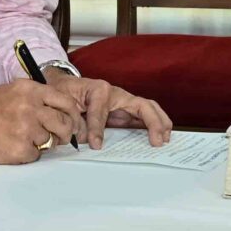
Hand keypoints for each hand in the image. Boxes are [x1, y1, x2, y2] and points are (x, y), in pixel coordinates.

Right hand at [0, 80, 85, 164]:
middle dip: (65, 133)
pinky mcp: (19, 149)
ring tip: (21, 138)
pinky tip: (11, 146)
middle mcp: (30, 107)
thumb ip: (37, 98)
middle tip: (57, 138)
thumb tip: (63, 112)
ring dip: (41, 144)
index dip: (73, 116)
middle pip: (65, 124)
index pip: (66, 102)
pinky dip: (27, 154)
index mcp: (30, 90)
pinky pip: (36, 156)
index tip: (73, 124)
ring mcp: (25, 129)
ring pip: (51, 141)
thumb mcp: (11, 92)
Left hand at [46, 70, 174, 148]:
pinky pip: (145, 116)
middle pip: (142, 105)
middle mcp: (116, 94)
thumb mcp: (64, 103)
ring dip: (160, 123)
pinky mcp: (125, 111)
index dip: (97, 129)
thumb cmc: (66, 92)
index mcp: (99, 90)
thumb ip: (74, 120)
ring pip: (149, 109)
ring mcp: (124, 102)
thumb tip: (86, 139)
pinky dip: (156, 125)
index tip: (95, 144)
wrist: (66, 85)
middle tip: (157, 141)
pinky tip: (162, 136)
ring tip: (166, 139)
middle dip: (152, 122)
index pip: (100, 112)